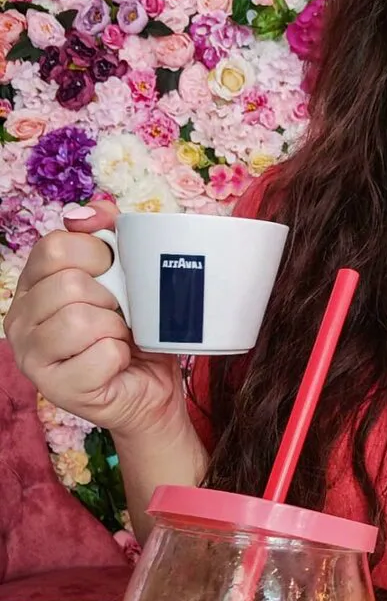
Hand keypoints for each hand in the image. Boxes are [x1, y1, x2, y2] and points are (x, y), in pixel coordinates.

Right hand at [5, 202, 184, 437]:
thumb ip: (107, 232)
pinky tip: (116, 363)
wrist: (152, 384)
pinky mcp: (54, 387)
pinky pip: (101, 354)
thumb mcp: (129, 271)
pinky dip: (121, 356)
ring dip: (115, 328)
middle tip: (118, 314)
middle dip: (110, 298)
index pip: (54, 246)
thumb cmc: (137, 327)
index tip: (113, 274)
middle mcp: (20, 317)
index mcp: (33, 283)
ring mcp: (30, 355)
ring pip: (80, 320)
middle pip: (67, 284)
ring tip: (116, 338)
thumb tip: (82, 213)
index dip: (98, 255)